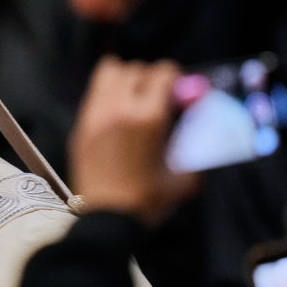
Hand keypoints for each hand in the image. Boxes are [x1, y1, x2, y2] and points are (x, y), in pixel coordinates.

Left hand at [69, 56, 198, 225]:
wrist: (107, 218)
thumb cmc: (148, 199)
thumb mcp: (184, 174)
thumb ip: (196, 145)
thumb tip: (205, 126)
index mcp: (149, 117)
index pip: (162, 72)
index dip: (174, 77)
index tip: (178, 89)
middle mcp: (119, 108)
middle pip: (135, 68)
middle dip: (149, 77)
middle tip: (156, 94)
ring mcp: (95, 115)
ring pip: (109, 72)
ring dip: (125, 78)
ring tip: (133, 97)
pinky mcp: (81, 125)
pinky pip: (94, 93)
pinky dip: (107, 93)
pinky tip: (116, 111)